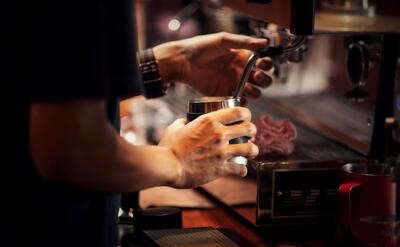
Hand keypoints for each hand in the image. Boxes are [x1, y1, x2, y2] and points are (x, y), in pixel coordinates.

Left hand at [154, 32, 272, 98]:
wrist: (183, 62)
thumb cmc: (201, 47)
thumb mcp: (223, 40)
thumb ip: (244, 42)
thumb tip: (265, 42)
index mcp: (242, 57)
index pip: (262, 63)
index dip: (267, 65)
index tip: (262, 64)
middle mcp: (240, 71)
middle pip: (262, 80)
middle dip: (264, 80)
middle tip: (256, 77)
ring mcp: (233, 84)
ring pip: (254, 92)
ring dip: (256, 92)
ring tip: (247, 87)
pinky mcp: (224, 94)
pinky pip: (239, 101)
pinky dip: (243, 102)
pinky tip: (239, 97)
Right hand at [158, 107, 258, 188]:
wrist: (168, 166)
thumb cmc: (169, 147)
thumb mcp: (174, 128)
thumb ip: (182, 122)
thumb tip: (184, 122)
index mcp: (209, 121)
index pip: (238, 111)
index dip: (246, 114)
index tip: (245, 117)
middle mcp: (219, 134)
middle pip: (248, 128)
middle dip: (252, 130)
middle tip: (250, 134)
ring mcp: (221, 152)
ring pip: (250, 149)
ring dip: (253, 150)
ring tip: (251, 151)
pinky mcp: (221, 168)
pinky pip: (240, 168)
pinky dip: (243, 170)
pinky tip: (241, 170)